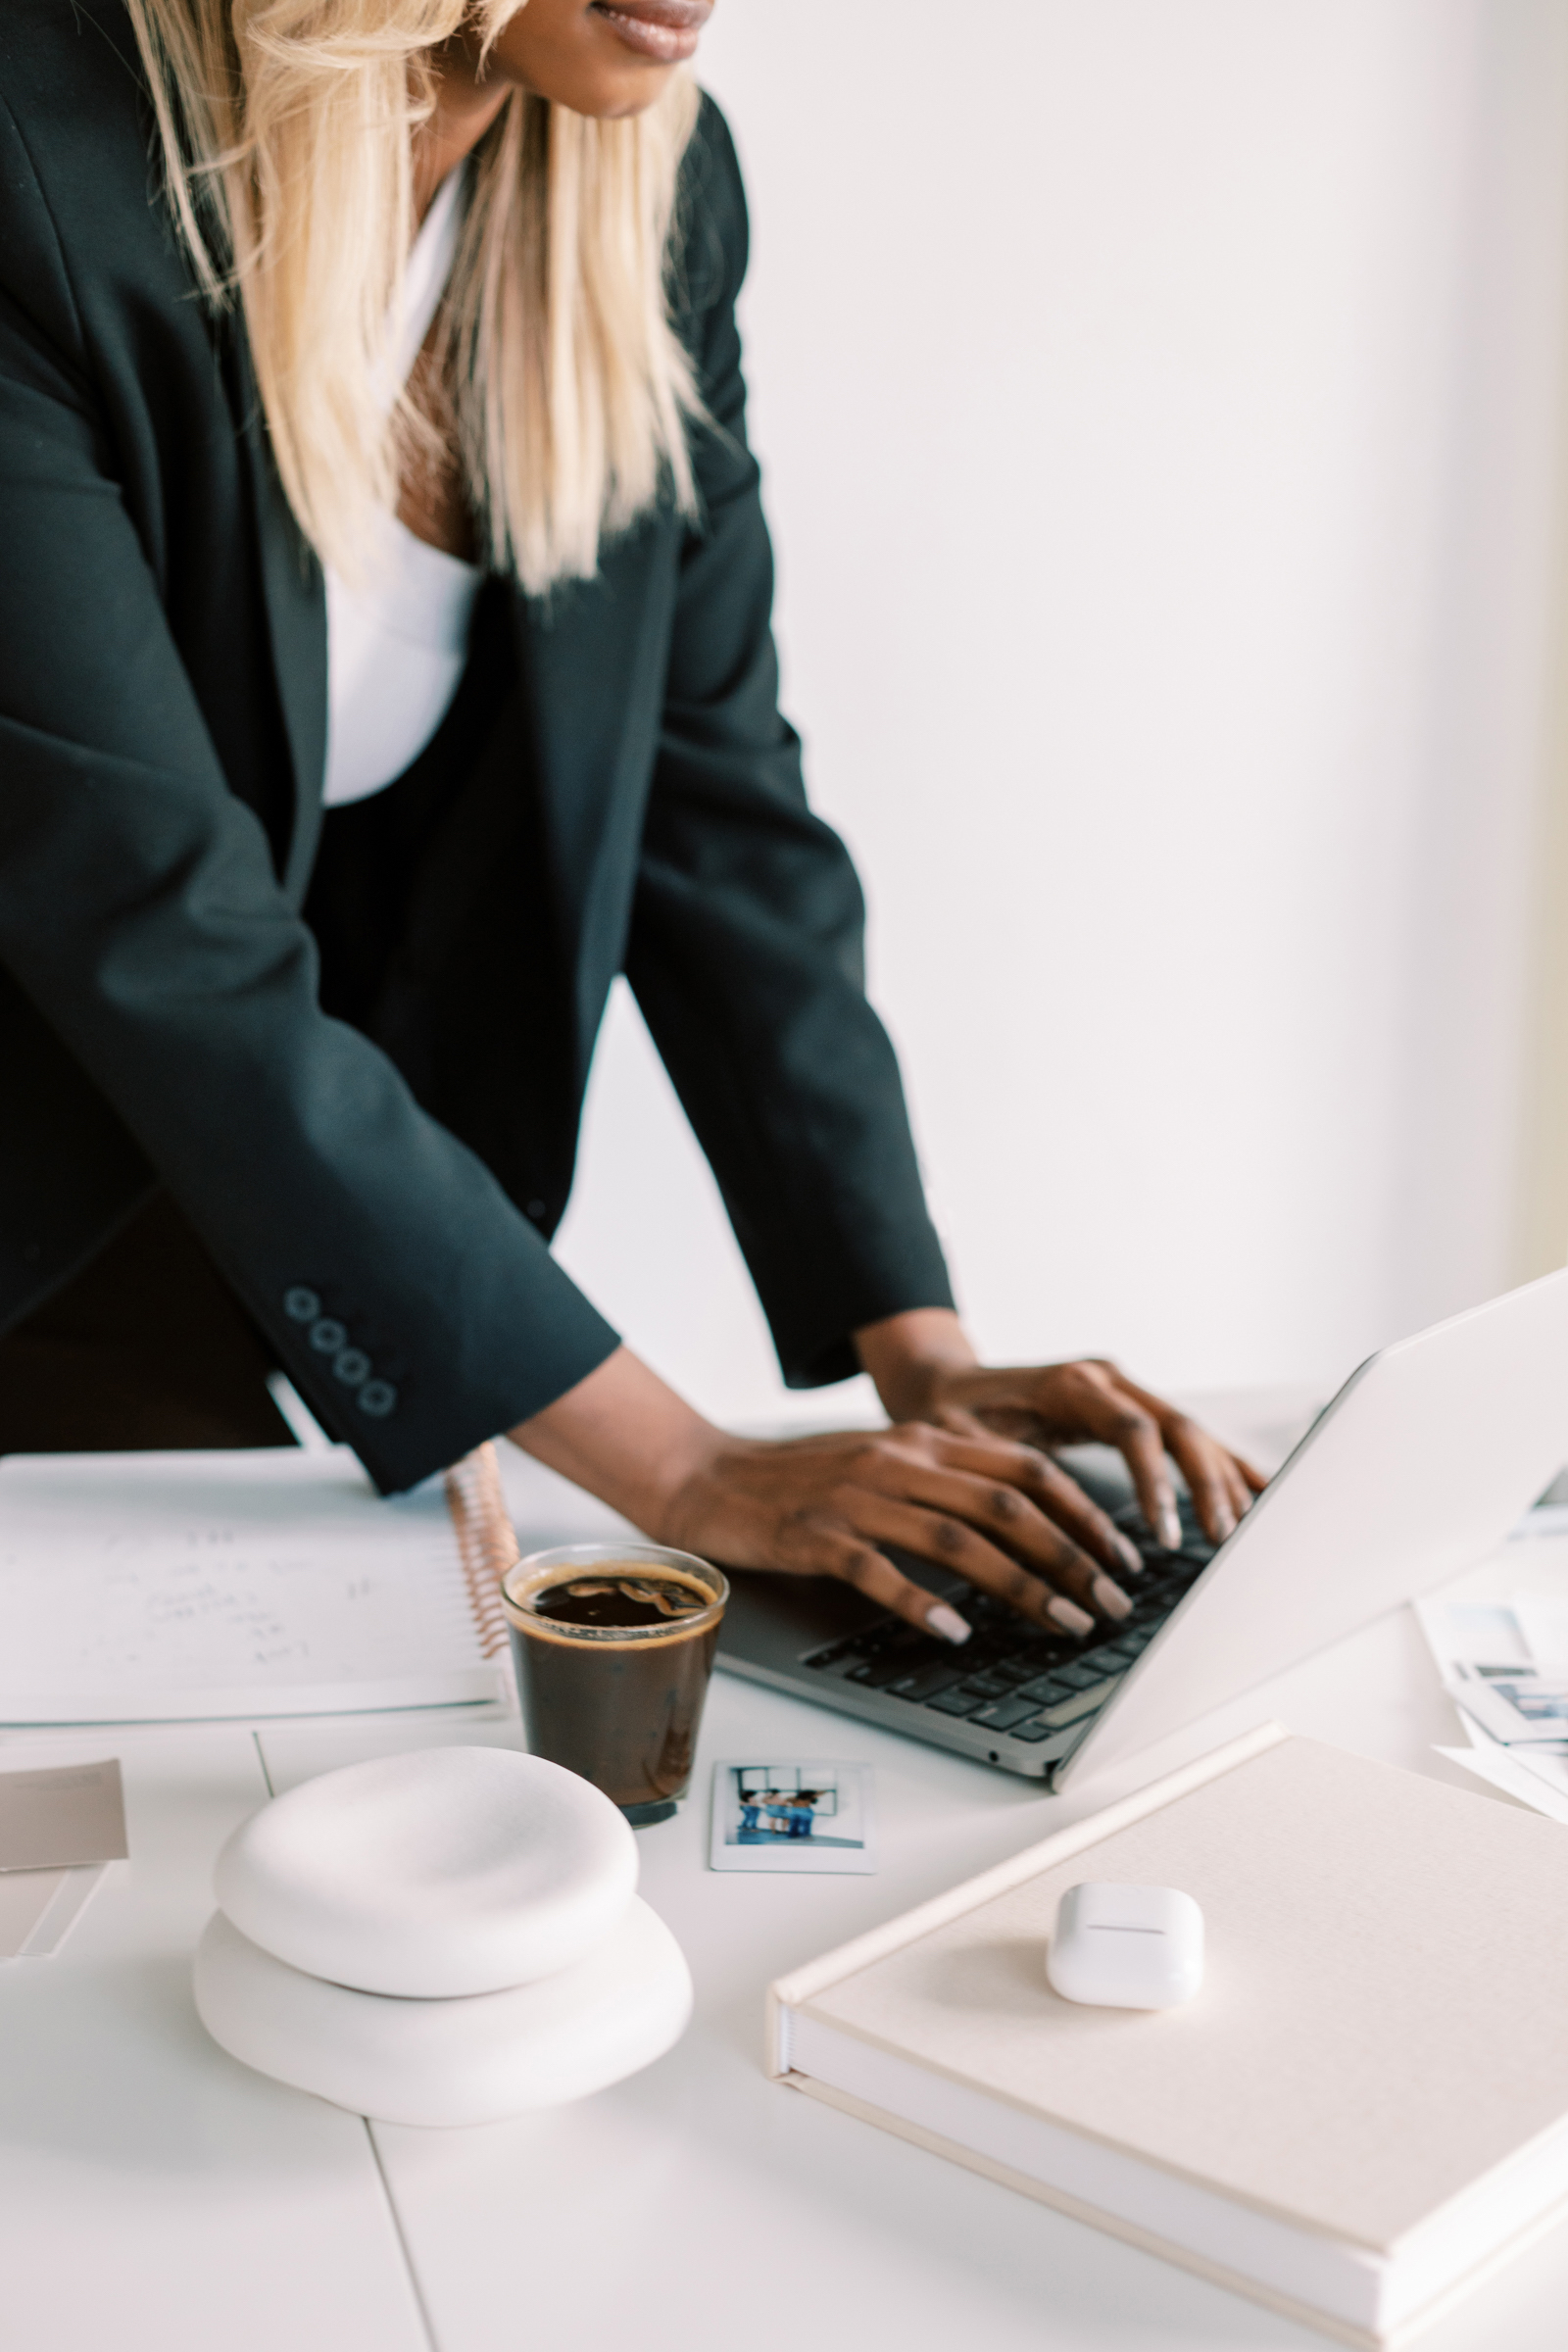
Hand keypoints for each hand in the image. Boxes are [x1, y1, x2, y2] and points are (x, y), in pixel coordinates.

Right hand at [657, 1421, 1149, 1645]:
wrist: (710, 1477)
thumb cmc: (805, 1481)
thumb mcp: (887, 1463)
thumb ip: (949, 1482)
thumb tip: (1029, 1526)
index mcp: (926, 1441)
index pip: (1027, 1470)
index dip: (1084, 1514)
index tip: (1123, 1558)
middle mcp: (901, 1460)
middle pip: (1008, 1506)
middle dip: (1072, 1559)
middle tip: (1111, 1604)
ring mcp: (859, 1496)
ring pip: (958, 1539)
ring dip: (1021, 1586)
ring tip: (1062, 1625)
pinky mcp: (816, 1535)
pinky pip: (878, 1569)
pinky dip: (921, 1603)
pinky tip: (954, 1634)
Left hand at [855, 1310, 1265, 1548]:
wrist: (943, 1383)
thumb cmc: (948, 1416)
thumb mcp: (964, 1445)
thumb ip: (1003, 1475)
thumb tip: (1035, 1533)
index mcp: (1070, 1383)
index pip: (1133, 1430)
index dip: (1156, 1482)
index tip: (1165, 1534)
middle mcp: (1107, 1380)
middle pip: (1177, 1427)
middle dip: (1206, 1484)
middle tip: (1222, 1539)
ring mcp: (1124, 1391)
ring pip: (1191, 1431)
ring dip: (1223, 1478)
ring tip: (1248, 1529)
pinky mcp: (1131, 1409)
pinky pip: (1185, 1437)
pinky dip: (1223, 1464)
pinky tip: (1259, 1492)